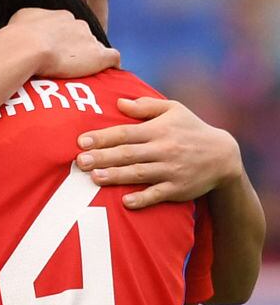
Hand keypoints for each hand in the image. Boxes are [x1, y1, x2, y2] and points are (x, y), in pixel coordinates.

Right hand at [7, 8, 119, 77]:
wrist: (26, 47)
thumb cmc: (18, 35)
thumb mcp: (21, 17)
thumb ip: (31, 18)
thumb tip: (27, 24)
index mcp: (62, 16)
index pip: (67, 27)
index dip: (61, 41)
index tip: (53, 52)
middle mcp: (78, 24)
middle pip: (82, 37)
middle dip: (75, 49)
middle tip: (61, 65)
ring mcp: (90, 40)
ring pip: (94, 48)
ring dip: (88, 58)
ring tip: (77, 74)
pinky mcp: (99, 56)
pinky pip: (112, 58)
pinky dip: (111, 65)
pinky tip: (107, 73)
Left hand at [75, 97, 242, 208]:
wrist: (223, 156)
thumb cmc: (190, 129)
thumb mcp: (173, 110)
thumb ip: (145, 106)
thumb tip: (119, 102)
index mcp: (159, 130)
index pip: (126, 133)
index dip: (103, 137)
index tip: (81, 141)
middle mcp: (164, 150)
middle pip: (128, 154)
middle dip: (103, 157)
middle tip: (80, 161)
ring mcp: (171, 170)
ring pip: (139, 174)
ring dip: (116, 176)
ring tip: (94, 177)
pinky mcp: (178, 189)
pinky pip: (158, 194)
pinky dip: (143, 198)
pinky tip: (126, 201)